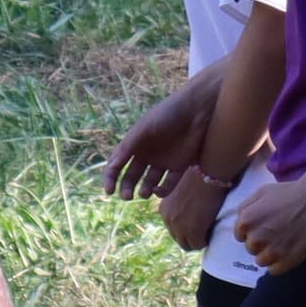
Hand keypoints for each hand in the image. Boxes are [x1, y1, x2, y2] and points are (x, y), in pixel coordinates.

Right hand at [104, 75, 218, 199]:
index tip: (109, 191)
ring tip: (144, 193)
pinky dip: (163, 191)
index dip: (110, 178)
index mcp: (134, 145)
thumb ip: (128, 147)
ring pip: (149, 183)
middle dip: (127, 188)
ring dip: (145, 191)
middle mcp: (146, 155)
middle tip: (127, 197)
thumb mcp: (143, 129)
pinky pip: (169, 184)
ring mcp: (163, 161)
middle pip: (132, 177)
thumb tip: (112, 166)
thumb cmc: (166, 115)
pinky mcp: (180, 166)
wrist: (196, 110)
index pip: (117, 165)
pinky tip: (158, 190)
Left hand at [157, 164, 235, 252]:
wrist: (208, 175)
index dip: (186, 230)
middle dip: (191, 238)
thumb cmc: (200, 178)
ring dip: (198, 241)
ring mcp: (178, 227)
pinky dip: (206, 241)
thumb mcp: (183, 192)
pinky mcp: (192, 232)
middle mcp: (167, 219)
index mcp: (164, 209)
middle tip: (204, 231)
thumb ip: (180, 204)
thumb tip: (189, 215)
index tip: (198, 224)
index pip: (172, 229)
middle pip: (178, 239)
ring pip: (187, 245)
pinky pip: (199, 245)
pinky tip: (212, 230)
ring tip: (209, 231)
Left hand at [233, 168, 305, 274]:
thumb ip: (246, 208)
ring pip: (261, 261)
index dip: (253, 231)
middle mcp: (255, 239)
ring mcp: (272, 252)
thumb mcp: (261, 193)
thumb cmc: (290, 193)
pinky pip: (274, 270)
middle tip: (277, 232)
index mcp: (246, 221)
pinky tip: (289, 250)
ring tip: (284, 242)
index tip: (266, 226)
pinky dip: (280, 263)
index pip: (240, 236)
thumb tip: (241, 223)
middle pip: (251, 249)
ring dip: (270, 254)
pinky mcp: (287, 261)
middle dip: (261, 242)